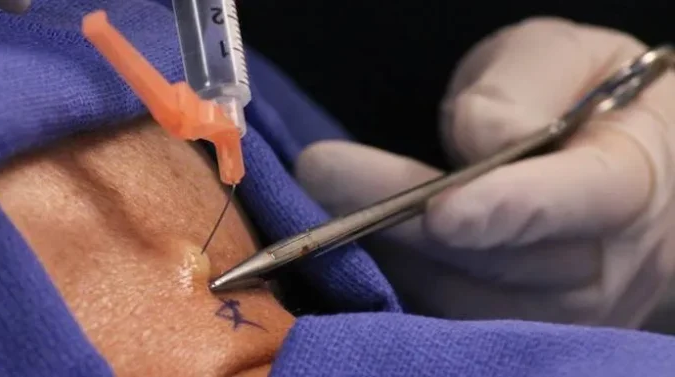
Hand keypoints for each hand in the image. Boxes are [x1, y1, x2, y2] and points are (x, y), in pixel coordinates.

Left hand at [295, 17, 674, 327]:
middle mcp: (607, 262)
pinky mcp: (521, 328)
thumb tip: (478, 145)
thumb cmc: (584, 99)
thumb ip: (522, 88)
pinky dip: (395, 279)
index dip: (509, 209)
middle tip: (319, 175)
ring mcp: (565, 309)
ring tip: (323, 200)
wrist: (612, 161)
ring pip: (466, 300)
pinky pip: (449, 317)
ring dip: (385, 253)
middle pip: (502, 261)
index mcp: (632, 179)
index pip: (583, 201)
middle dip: (402, 221)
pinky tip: (353, 241)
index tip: (438, 210)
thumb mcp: (562, 58)